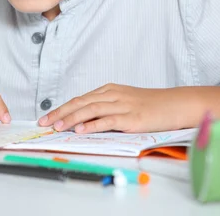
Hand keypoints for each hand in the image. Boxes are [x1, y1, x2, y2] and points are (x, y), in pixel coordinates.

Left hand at [38, 84, 185, 132]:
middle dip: (61, 112)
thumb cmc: (151, 106)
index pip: (80, 99)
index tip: (47, 117)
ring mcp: (123, 105)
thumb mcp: (125, 102)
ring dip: (72, 118)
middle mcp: (114, 95)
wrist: (175, 104)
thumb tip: (84, 120)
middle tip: (44, 122)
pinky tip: (81, 130)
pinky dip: (92, 125)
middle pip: (81, 102)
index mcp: (110, 90)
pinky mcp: (132, 118)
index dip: (62, 108)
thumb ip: (106, 108)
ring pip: (91, 110)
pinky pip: (108, 121)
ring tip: (57, 126)